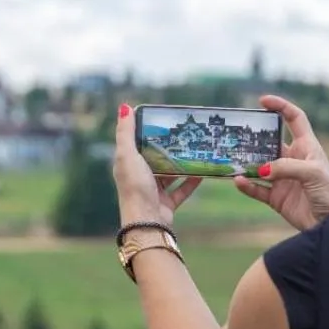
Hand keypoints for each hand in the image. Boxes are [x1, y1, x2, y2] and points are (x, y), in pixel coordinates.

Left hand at [113, 103, 201, 226]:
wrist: (146, 222)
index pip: (138, 143)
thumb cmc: (134, 186)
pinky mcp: (167, 203)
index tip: (166, 120)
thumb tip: (124, 106)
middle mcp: (140, 177)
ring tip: (197, 150)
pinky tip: (203, 171)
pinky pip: (182, 189)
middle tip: (186, 134)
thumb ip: (125, 132)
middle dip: (170, 148)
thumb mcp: (127, 155)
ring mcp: (154, 191)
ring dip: (183, 164)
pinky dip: (192, 181)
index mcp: (128, 165)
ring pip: (171, 174)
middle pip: (156, 158)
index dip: (149, 131)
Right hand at [233, 95, 328, 230]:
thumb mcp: (312, 173)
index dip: (281, 107)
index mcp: (307, 147)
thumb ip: (286, 167)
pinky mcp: (277, 198)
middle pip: (270, 142)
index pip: (294, 119)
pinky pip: (257, 189)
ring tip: (231, 159)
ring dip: (246, 163)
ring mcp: (283, 179)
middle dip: (254, 138)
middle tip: (238, 135)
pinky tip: (238, 181)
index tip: (263, 101)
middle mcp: (293, 160)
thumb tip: (261, 169)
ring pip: (259, 166)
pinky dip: (247, 185)